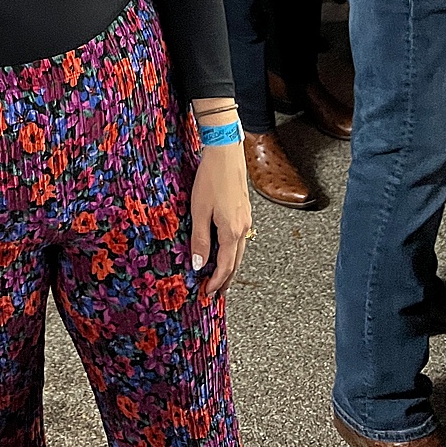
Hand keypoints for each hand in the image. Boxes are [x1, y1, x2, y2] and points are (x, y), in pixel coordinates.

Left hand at [189, 141, 250, 293]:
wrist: (225, 153)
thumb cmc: (211, 179)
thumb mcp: (199, 211)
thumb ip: (200, 239)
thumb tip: (200, 265)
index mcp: (232, 232)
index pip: (225, 266)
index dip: (216, 282)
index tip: (207, 293)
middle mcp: (243, 228)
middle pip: (236, 262)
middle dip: (226, 279)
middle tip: (217, 292)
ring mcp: (245, 218)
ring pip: (240, 250)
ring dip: (231, 266)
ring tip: (221, 276)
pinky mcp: (244, 210)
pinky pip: (240, 238)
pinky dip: (233, 250)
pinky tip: (225, 249)